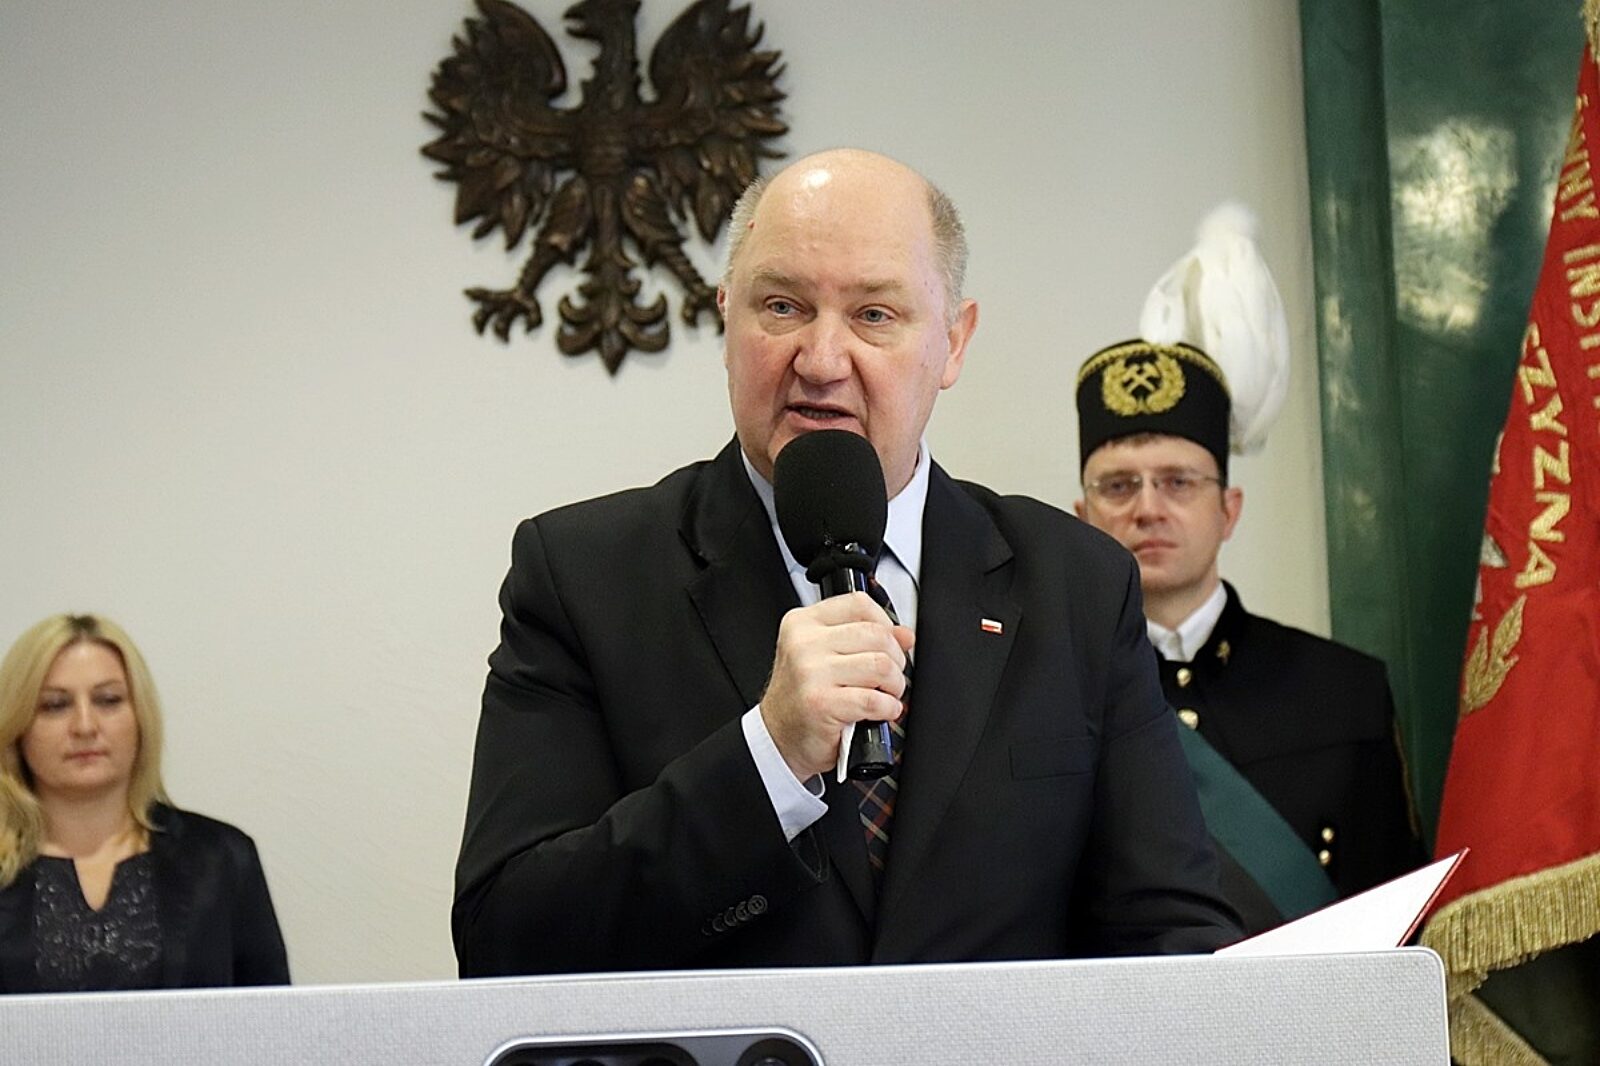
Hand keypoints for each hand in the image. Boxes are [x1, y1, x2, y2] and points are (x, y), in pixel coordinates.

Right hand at [759, 592, 913, 779]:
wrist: (778, 737)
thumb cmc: (802, 697)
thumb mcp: (825, 656)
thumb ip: (863, 638)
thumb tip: (904, 634)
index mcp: (803, 623)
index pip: (859, 604)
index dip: (885, 623)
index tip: (888, 643)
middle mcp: (804, 643)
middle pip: (877, 635)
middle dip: (896, 659)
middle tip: (889, 676)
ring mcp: (811, 672)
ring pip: (881, 665)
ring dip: (894, 685)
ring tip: (886, 694)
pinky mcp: (821, 703)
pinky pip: (874, 699)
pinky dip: (888, 708)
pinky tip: (881, 711)